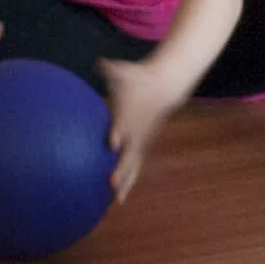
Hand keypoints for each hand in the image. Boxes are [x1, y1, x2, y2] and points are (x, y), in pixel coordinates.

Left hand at [101, 58, 190, 202]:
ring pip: (134, 165)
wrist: (165, 85)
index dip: (117, 134)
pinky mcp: (143, 145)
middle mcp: (136, 131)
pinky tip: (118, 197)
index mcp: (129, 114)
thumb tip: (99, 62)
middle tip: (110, 183)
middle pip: (129, 153)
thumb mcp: (123, 70)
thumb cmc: (139, 78)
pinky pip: (135, 167)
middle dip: (121, 168)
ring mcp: (142, 140)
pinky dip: (128, 181)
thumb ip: (110, 68)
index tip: (110, 144)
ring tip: (117, 200)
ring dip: (126, 182)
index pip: (123, 125)